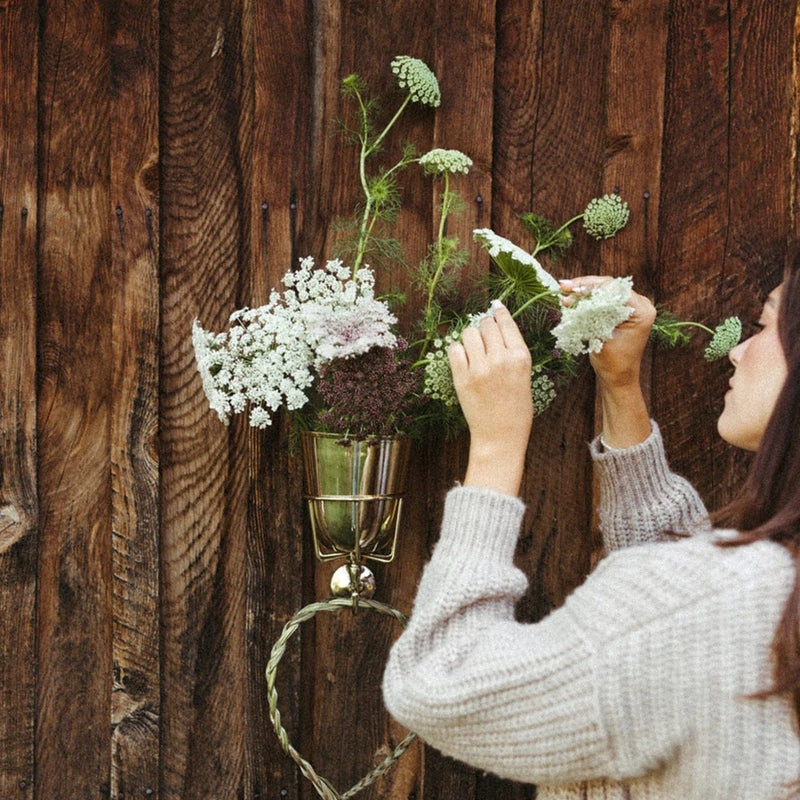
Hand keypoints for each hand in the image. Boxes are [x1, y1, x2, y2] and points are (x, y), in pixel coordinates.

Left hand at [448, 302, 532, 494]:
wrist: (501, 435)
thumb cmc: (516, 407)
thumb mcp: (524, 376)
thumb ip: (512, 352)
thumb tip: (496, 324)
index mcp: (520, 357)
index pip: (506, 323)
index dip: (499, 313)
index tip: (495, 308)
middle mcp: (500, 359)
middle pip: (486, 324)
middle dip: (484, 327)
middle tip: (484, 336)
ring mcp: (479, 368)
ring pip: (468, 332)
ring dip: (470, 337)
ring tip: (474, 349)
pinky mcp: (462, 378)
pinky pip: (454, 349)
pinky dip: (458, 351)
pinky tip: (464, 359)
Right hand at [561, 276, 654, 447]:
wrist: (617, 378)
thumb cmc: (613, 363)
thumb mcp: (601, 337)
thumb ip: (593, 315)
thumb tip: (575, 296)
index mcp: (641, 310)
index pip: (615, 289)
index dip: (591, 286)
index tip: (572, 290)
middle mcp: (639, 305)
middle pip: (609, 287)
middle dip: (585, 287)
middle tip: (564, 288)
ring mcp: (629, 307)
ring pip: (603, 291)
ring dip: (583, 293)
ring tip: (564, 295)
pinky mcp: (620, 311)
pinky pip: (602, 300)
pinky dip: (586, 300)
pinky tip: (571, 301)